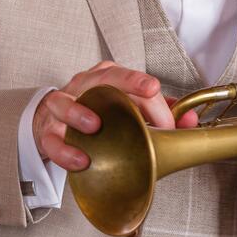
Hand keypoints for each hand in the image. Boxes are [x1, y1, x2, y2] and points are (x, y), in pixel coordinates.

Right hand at [33, 61, 197, 173]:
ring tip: (96, 126)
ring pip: (66, 102)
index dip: (155, 99)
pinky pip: (52, 139)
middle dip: (129, 81)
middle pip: (105, 76)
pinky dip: (65, 150)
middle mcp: (84, 85)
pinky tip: (81, 160)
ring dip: (81, 113)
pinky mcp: (47, 130)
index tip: (170, 121)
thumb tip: (189, 121)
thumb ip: (159, 113)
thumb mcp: (126, 107)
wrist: (52, 122)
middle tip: (150, 90)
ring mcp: (62, 105)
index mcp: (107, 76)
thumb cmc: (95, 112)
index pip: (133, 79)